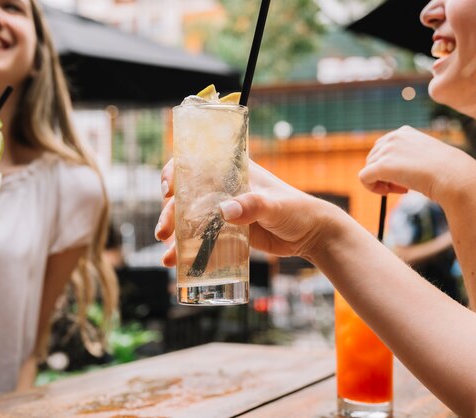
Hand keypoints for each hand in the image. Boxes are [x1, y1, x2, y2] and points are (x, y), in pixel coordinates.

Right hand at [156, 159, 341, 266]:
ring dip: (173, 234)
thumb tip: (224, 211)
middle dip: (169, 213)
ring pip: (188, 219)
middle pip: (185, 195)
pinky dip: (185, 249)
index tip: (168, 190)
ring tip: (167, 256)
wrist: (311, 235)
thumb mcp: (275, 205)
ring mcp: (222, 211)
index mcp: (231, 171)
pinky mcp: (225, 232)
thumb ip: (253, 205)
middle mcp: (222, 188)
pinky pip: (199, 238)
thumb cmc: (297, 210)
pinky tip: (175, 262)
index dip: (175, 173)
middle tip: (164, 232)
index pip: (194, 164)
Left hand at [359, 126, 475, 202]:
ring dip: (382, 182)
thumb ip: (407, 158)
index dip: (390, 166)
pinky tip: (388, 192)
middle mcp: (393, 137)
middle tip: (403, 187)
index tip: (404, 177)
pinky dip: (371, 188)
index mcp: (404, 132)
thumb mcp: (425, 158)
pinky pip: (363, 178)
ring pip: (368, 169)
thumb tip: (391, 171)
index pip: (382, 148)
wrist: (455, 176)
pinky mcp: (381, 165)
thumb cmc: (446, 171)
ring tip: (403, 189)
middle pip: (373, 158)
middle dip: (385, 174)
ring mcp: (386, 150)